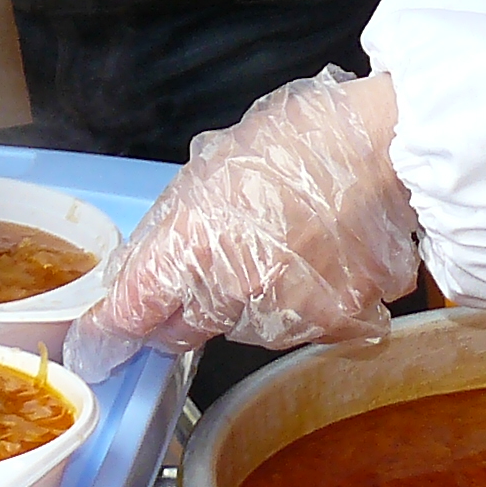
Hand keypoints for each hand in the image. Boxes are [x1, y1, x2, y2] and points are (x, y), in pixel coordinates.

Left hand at [62, 69, 418, 382]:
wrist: (387, 145)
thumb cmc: (301, 140)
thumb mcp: (213, 167)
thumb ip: (175, 229)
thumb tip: (146, 274)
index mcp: (193, 240)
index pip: (135, 308)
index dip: (111, 331)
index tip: (98, 346)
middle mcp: (233, 287)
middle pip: (184, 328)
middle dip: (184, 308)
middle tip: (216, 262)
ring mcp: (285, 313)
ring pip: (244, 329)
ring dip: (250, 302)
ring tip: (286, 242)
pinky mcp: (333, 325)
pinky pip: (302, 327)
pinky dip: (306, 303)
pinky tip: (323, 257)